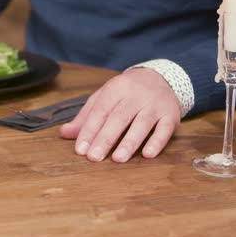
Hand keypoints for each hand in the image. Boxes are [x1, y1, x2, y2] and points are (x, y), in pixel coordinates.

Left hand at [60, 68, 180, 161]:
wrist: (161, 78)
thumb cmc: (126, 93)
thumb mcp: (103, 98)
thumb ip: (85, 117)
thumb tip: (64, 133)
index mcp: (116, 89)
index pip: (100, 111)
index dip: (89, 130)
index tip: (81, 149)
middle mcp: (136, 95)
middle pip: (119, 118)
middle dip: (105, 139)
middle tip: (94, 157)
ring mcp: (155, 105)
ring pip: (142, 124)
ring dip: (130, 142)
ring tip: (118, 159)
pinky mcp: (171, 115)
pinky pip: (165, 129)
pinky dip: (157, 142)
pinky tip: (148, 154)